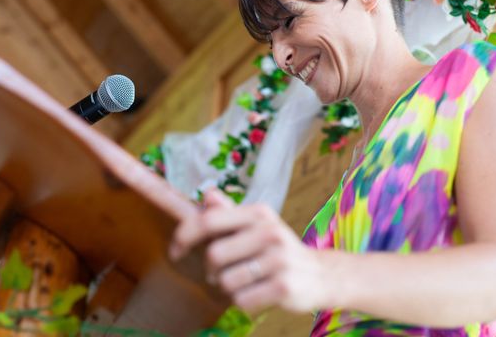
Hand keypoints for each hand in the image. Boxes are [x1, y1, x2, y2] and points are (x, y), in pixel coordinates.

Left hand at [169, 188, 324, 313]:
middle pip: (214, 255)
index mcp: (259, 213)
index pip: (209, 220)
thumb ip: (229, 213)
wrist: (320, 274)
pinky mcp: (283, 286)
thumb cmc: (278, 249)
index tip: (175, 250)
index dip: (184, 235)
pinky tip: (258, 293)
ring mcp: (278, 259)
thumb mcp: (257, 226)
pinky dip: (243, 301)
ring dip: (228, 288)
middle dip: (211, 270)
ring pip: (226, 281)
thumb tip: (208, 194)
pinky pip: (241, 300)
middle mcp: (270, 232)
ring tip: (246, 282)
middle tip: (221, 274)